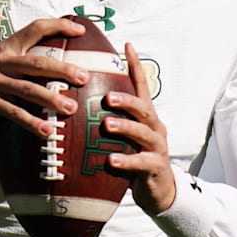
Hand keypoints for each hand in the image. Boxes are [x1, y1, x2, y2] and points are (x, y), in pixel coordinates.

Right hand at [0, 18, 90, 138]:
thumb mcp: (8, 68)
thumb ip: (31, 63)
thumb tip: (72, 66)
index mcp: (8, 47)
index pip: (35, 29)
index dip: (58, 26)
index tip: (81, 30)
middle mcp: (0, 60)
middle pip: (36, 62)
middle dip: (62, 69)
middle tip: (84, 78)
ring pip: (27, 88)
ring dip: (51, 99)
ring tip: (71, 108)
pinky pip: (14, 112)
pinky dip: (32, 122)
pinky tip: (47, 131)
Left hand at [104, 42, 175, 213]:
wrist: (158, 190)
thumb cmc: (135, 157)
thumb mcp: (125, 136)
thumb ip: (110, 120)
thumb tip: (77, 101)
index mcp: (147, 116)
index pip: (142, 86)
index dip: (135, 66)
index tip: (127, 46)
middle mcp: (155, 127)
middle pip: (143, 108)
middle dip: (126, 101)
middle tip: (107, 97)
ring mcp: (157, 147)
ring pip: (144, 133)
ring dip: (125, 127)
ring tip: (107, 125)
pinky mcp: (155, 167)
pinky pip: (141, 162)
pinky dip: (126, 160)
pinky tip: (111, 160)